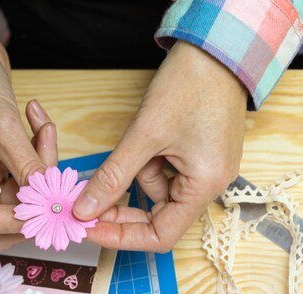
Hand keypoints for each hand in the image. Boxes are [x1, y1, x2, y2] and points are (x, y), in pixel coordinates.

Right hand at [0, 0, 57, 250]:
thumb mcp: (1, 125)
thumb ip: (27, 167)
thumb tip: (52, 201)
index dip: (24, 220)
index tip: (56, 209)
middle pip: (4, 216)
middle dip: (34, 201)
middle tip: (57, 183)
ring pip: (20, 192)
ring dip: (41, 167)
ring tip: (44, 132)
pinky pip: (25, 169)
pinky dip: (39, 152)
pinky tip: (40, 124)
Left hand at [73, 41, 246, 251]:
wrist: (217, 47)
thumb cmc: (190, 85)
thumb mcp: (144, 135)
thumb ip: (113, 177)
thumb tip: (85, 209)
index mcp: (205, 186)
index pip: (161, 237)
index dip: (122, 237)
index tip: (90, 228)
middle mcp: (210, 184)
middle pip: (158, 216)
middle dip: (121, 208)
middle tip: (87, 201)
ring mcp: (205, 170)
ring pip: (157, 190)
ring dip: (135, 174)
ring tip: (137, 140)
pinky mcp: (198, 156)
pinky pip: (165, 172)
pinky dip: (147, 161)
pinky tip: (147, 137)